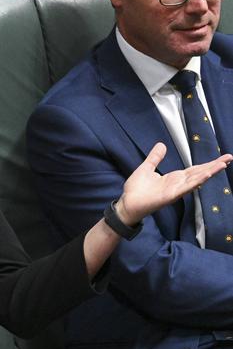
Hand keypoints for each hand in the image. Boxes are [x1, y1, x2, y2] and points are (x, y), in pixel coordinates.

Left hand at [117, 142, 232, 224]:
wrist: (126, 204)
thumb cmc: (135, 189)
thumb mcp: (146, 168)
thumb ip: (155, 157)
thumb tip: (162, 145)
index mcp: (174, 178)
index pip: (195, 169)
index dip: (208, 164)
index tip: (222, 158)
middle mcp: (177, 184)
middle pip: (199, 173)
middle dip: (214, 166)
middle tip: (229, 158)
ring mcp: (175, 191)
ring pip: (195, 180)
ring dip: (209, 172)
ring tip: (223, 164)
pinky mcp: (170, 196)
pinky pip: (185, 188)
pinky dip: (195, 182)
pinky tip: (205, 176)